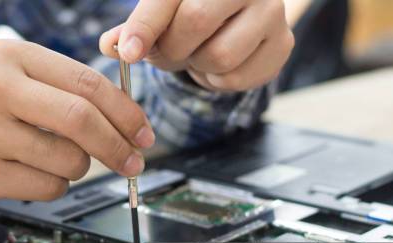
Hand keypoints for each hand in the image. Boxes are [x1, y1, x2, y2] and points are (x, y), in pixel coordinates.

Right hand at [0, 40, 153, 203]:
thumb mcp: (8, 75)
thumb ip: (60, 87)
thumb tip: (124, 116)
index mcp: (10, 57)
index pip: (86, 83)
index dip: (125, 111)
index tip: (144, 132)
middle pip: (82, 120)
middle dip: (118, 145)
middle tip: (133, 161)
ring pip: (68, 160)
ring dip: (79, 168)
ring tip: (58, 160)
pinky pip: (46, 187)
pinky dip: (55, 185)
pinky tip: (33, 174)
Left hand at [100, 0, 294, 91]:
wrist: (237, 22)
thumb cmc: (190, 15)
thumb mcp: (159, 16)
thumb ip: (135, 30)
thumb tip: (109, 46)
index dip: (145, 26)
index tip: (128, 53)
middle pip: (196, 21)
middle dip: (170, 48)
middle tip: (166, 53)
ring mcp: (272, 11)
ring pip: (218, 55)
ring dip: (196, 66)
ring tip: (196, 55)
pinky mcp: (282, 45)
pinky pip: (235, 78)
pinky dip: (216, 81)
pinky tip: (217, 65)